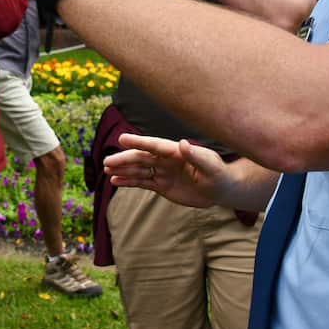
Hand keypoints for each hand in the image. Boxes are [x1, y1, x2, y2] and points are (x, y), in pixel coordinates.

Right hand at [104, 133, 233, 209]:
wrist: (221, 190)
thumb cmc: (219, 174)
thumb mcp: (210, 166)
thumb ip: (196, 155)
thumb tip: (182, 143)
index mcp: (176, 152)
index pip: (154, 146)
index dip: (139, 142)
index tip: (122, 138)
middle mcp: (166, 160)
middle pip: (142, 158)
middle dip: (124, 159)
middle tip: (107, 161)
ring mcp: (163, 172)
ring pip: (139, 170)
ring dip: (123, 169)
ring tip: (107, 170)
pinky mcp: (162, 185)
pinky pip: (142, 182)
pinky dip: (129, 181)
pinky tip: (116, 181)